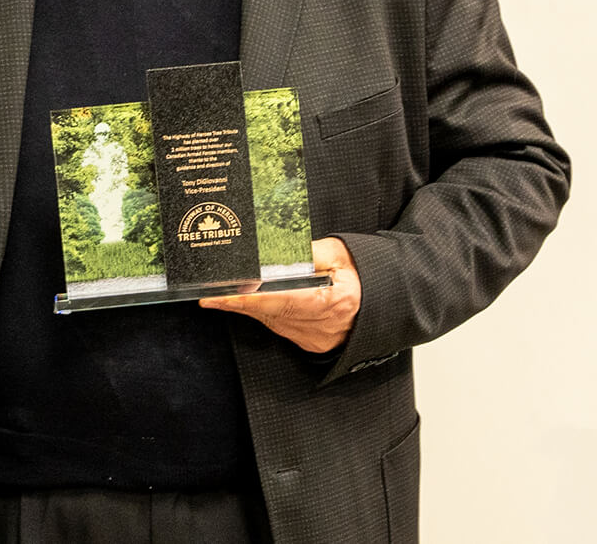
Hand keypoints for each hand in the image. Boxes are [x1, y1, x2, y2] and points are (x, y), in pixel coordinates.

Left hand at [200, 236, 361, 352]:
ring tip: (224, 297)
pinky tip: (253, 305)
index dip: (246, 300)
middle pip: (270, 315)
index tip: (220, 297)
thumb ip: (306, 252)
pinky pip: (282, 329)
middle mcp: (323, 324)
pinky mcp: (314, 344)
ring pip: (273, 323)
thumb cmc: (364, 272)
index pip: (279, 301)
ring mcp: (318, 338)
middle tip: (210, 296)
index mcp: (332, 300)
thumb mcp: (337, 253)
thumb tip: (274, 253)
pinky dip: (267, 316)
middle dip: (237, 305)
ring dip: (249, 310)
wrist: (386, 298)